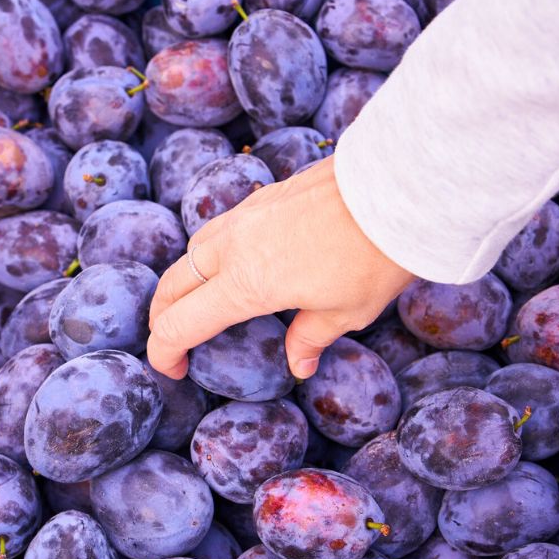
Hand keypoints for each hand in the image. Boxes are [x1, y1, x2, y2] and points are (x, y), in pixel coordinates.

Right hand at [146, 155, 414, 379]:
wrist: (396, 187)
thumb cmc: (373, 255)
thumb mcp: (346, 312)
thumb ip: (310, 338)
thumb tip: (299, 364)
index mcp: (245, 285)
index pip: (179, 324)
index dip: (165, 353)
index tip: (176, 371)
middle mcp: (233, 247)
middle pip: (172, 285)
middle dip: (162, 317)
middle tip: (174, 341)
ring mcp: (245, 216)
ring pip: (193, 251)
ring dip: (185, 281)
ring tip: (200, 302)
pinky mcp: (263, 196)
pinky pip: (220, 228)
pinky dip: (211, 253)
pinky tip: (235, 263)